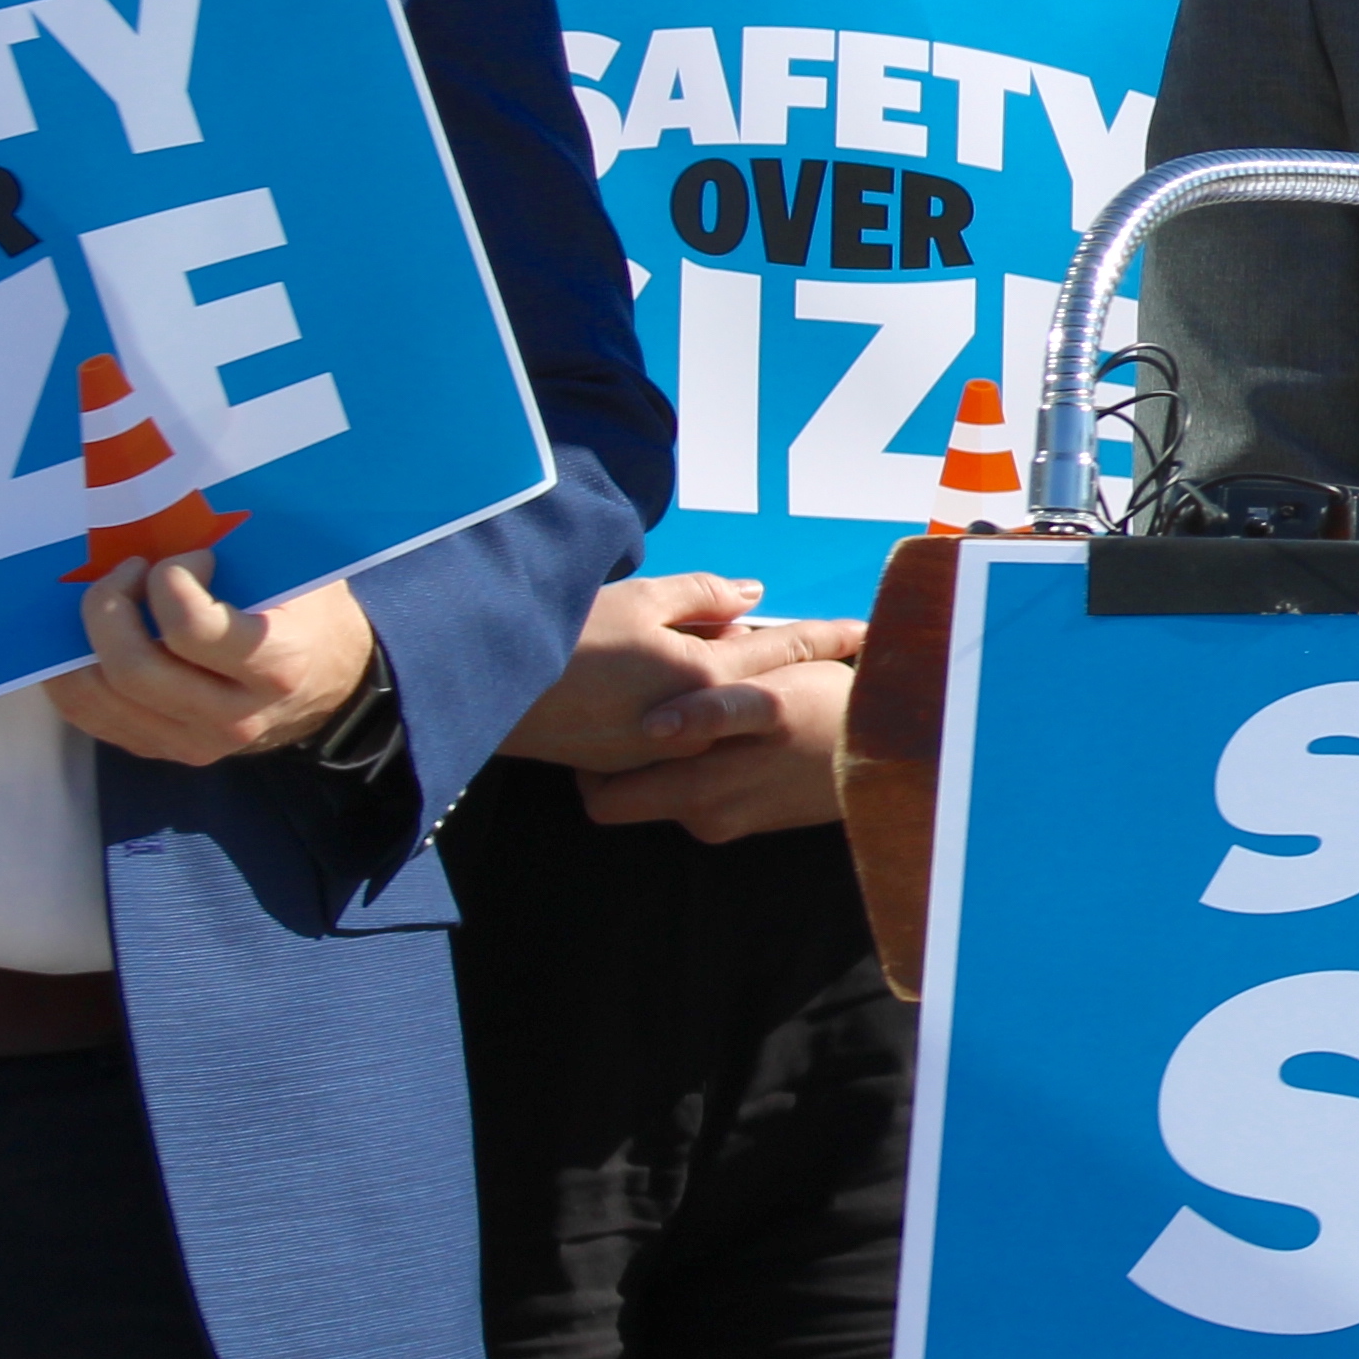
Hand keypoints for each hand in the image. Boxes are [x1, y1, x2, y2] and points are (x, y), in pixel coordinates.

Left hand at [55, 559, 379, 767]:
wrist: (327, 684)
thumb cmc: (306, 613)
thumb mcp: (297, 577)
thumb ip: (242, 556)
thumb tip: (163, 517)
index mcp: (278, 666)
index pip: (192, 630)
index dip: (173, 580)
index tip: (191, 558)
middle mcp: (234, 717)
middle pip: (132, 669)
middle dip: (109, 606)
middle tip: (127, 571)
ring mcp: (192, 743)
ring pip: (96, 694)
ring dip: (82, 637)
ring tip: (109, 602)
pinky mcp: (159, 750)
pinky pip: (86, 713)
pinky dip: (72, 668)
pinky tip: (92, 636)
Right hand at [510, 574, 859, 774]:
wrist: (488, 690)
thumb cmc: (565, 635)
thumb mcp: (638, 599)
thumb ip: (702, 596)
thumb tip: (754, 596)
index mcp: (705, 674)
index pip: (786, 650)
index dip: (830, 637)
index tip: (870, 634)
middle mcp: (694, 722)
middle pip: (763, 689)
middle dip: (796, 672)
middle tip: (838, 661)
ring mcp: (662, 750)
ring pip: (721, 713)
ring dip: (741, 688)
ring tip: (750, 664)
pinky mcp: (627, 763)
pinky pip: (681, 732)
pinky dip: (693, 707)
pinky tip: (682, 685)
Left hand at [575, 634, 861, 842]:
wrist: (894, 756)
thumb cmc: (830, 714)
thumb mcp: (774, 699)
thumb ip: (712, 710)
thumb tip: (655, 725)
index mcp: (697, 790)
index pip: (604, 798)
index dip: (589, 760)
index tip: (597, 721)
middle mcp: (702, 816)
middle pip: (622, 800)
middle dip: (618, 761)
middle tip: (626, 714)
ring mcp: (724, 823)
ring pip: (661, 791)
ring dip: (662, 759)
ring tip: (676, 710)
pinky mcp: (746, 821)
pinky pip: (697, 793)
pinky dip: (696, 765)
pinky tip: (719, 731)